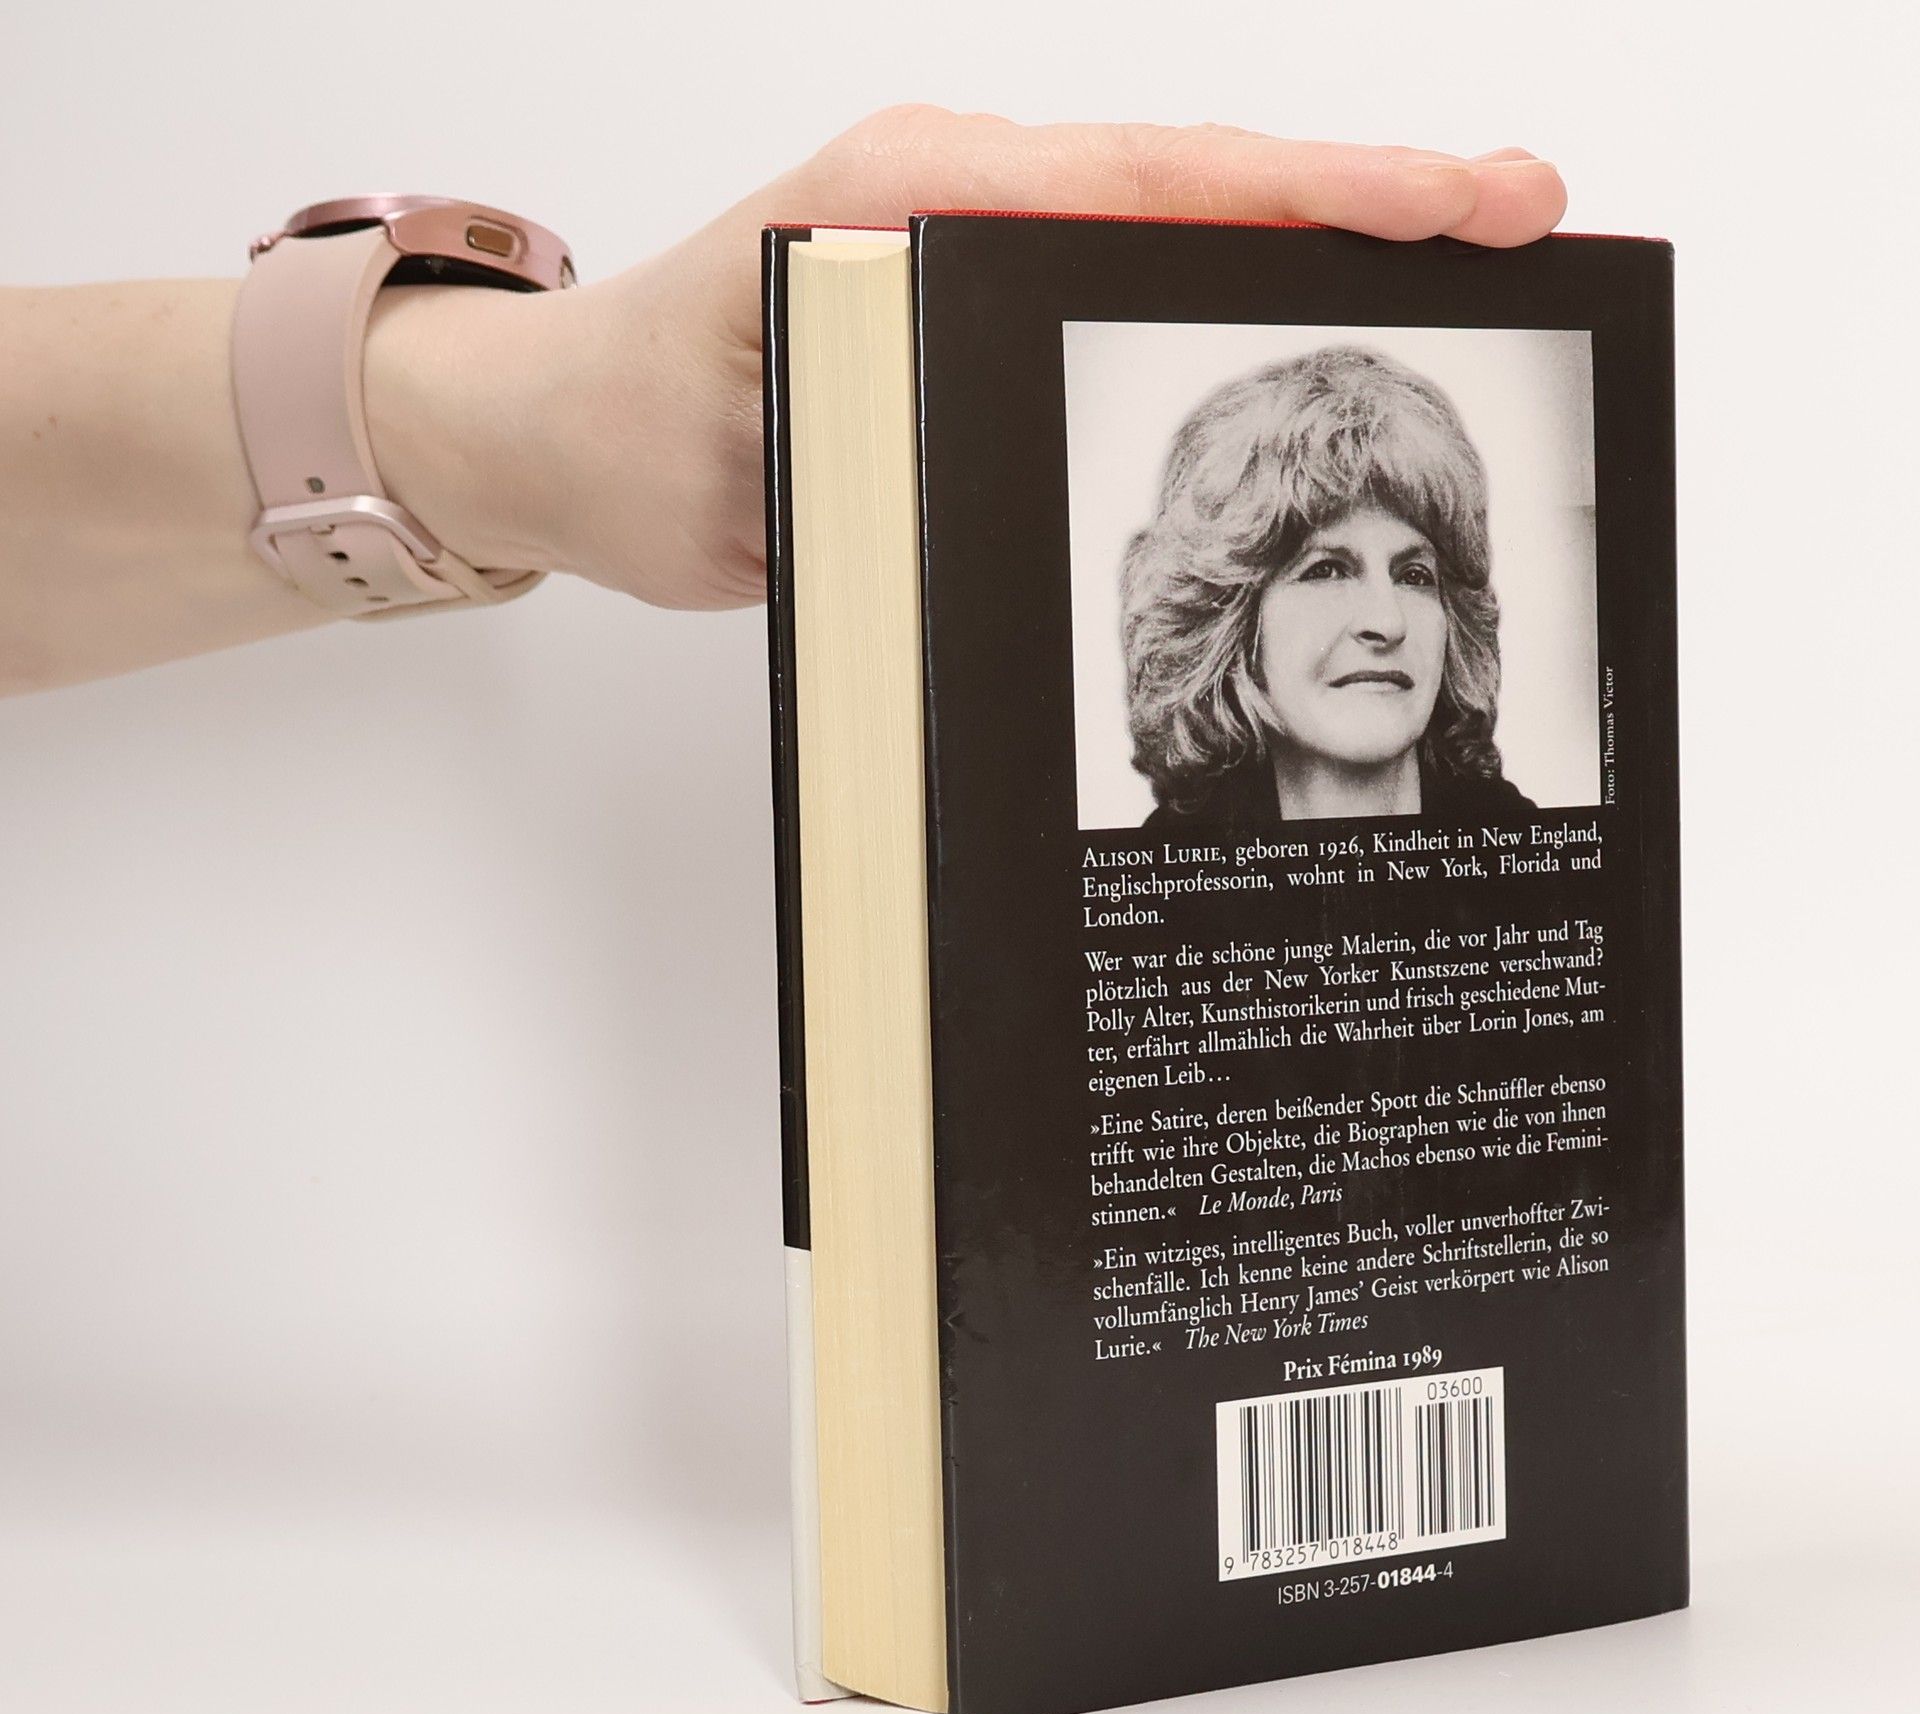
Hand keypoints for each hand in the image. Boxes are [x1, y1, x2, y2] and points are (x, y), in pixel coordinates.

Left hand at [369, 108, 1566, 614]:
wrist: (557, 432)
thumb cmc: (629, 435)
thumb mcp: (748, 466)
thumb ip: (885, 451)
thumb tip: (1011, 452)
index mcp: (911, 200)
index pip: (1156, 181)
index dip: (1323, 194)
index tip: (1459, 203)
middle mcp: (947, 192)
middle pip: (1194, 177)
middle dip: (1365, 195)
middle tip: (1522, 212)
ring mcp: (959, 232)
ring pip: (1167, 215)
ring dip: (1311, 232)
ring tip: (1458, 251)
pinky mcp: (958, 284)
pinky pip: (1112, 268)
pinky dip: (1221, 280)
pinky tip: (1301, 304)